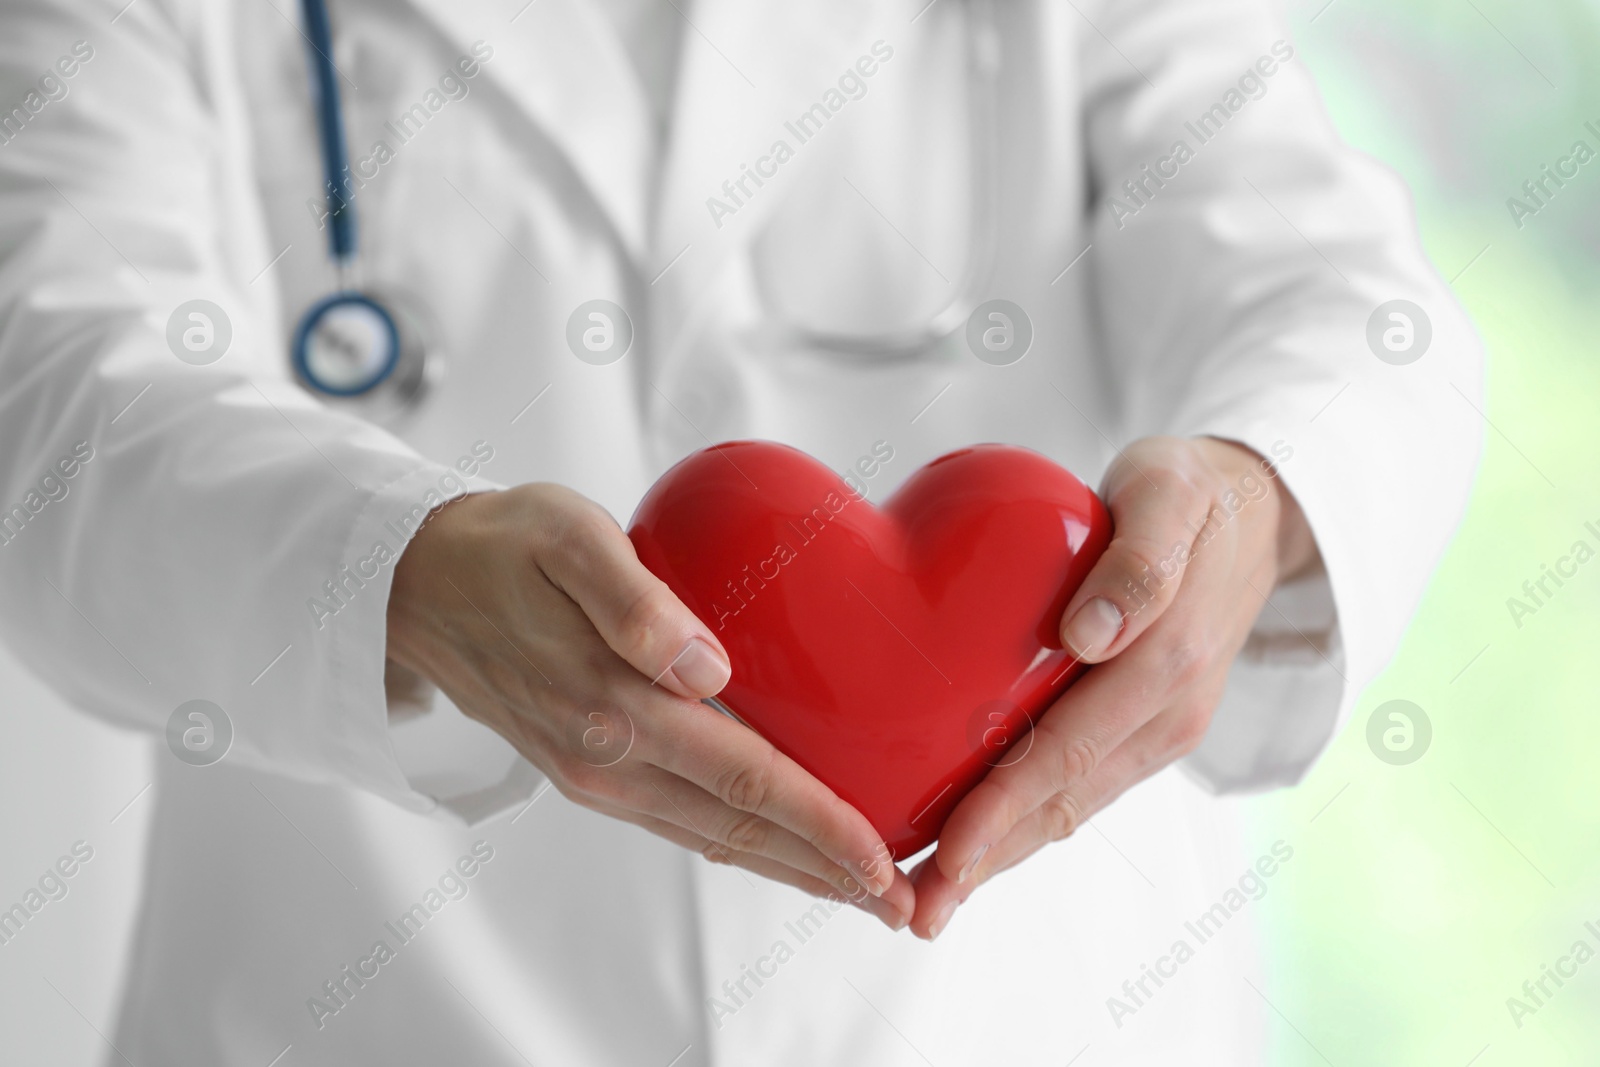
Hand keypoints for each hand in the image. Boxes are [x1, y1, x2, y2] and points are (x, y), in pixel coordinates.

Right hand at [386, 484, 912, 928]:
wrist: (411, 585)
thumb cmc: (500, 547)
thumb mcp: (564, 538)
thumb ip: (633, 598)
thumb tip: (705, 662)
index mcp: (611, 706)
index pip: (743, 782)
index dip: (821, 825)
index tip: (885, 859)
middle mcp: (604, 759)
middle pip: (739, 832)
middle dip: (827, 871)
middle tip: (904, 901)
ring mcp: (593, 774)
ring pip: (712, 838)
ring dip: (791, 869)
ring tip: (861, 889)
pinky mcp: (587, 770)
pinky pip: (681, 822)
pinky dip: (743, 845)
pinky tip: (781, 846)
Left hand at [908, 436, 1317, 938]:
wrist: (1249, 509)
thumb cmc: (1189, 493)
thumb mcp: (1169, 497)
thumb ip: (1139, 564)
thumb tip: (1089, 635)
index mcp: (1166, 665)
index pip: (1067, 752)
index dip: (1004, 808)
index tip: (947, 853)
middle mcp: (1166, 713)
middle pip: (1062, 802)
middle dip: (987, 861)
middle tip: (915, 912)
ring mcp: (1158, 728)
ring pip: (1068, 807)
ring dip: (1001, 856)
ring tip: (931, 900)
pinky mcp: (1142, 728)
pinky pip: (1078, 785)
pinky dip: (1024, 822)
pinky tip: (974, 841)